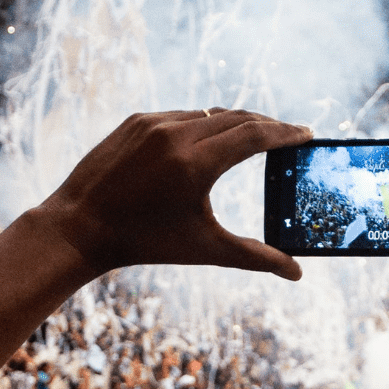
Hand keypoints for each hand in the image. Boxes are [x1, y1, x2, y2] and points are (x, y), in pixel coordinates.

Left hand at [37, 109, 311, 280]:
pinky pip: (182, 116)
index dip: (286, 134)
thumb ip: (256, 258)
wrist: (80, 227)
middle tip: (291, 136)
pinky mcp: (136, 120)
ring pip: (210, 115)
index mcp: (195, 163)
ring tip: (257, 137)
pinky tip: (213, 139)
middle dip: (268, 126)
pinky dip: (204, 125)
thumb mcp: (206, 250)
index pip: (255, 135)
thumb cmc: (147, 243)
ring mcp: (153, 123)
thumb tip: (297, 272)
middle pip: (238, 118)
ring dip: (237, 123)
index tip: (307, 134)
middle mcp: (175, 134)